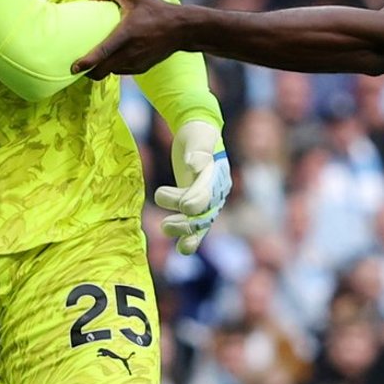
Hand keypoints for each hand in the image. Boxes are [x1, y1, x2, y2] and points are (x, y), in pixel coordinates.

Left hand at [73, 0, 186, 79]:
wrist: (182, 29)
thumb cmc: (158, 11)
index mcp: (126, 35)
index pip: (102, 53)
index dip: (86, 62)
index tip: (74, 67)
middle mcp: (130, 53)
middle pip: (102, 71)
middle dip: (88, 72)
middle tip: (80, 66)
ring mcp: (136, 63)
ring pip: (111, 72)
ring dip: (102, 69)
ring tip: (96, 60)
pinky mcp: (141, 68)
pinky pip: (121, 71)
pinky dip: (114, 67)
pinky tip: (114, 57)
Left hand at [156, 118, 231, 255]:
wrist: (197, 136)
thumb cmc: (197, 134)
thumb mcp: (198, 137)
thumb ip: (198, 150)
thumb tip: (192, 164)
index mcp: (218, 177)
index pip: (208, 195)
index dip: (195, 201)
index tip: (182, 204)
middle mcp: (216, 193)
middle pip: (204, 215)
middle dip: (186, 223)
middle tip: (165, 224)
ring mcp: (207, 202)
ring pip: (199, 225)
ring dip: (183, 231)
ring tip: (164, 227)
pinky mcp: (195, 206)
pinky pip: (195, 227)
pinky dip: (189, 239)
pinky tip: (180, 249)